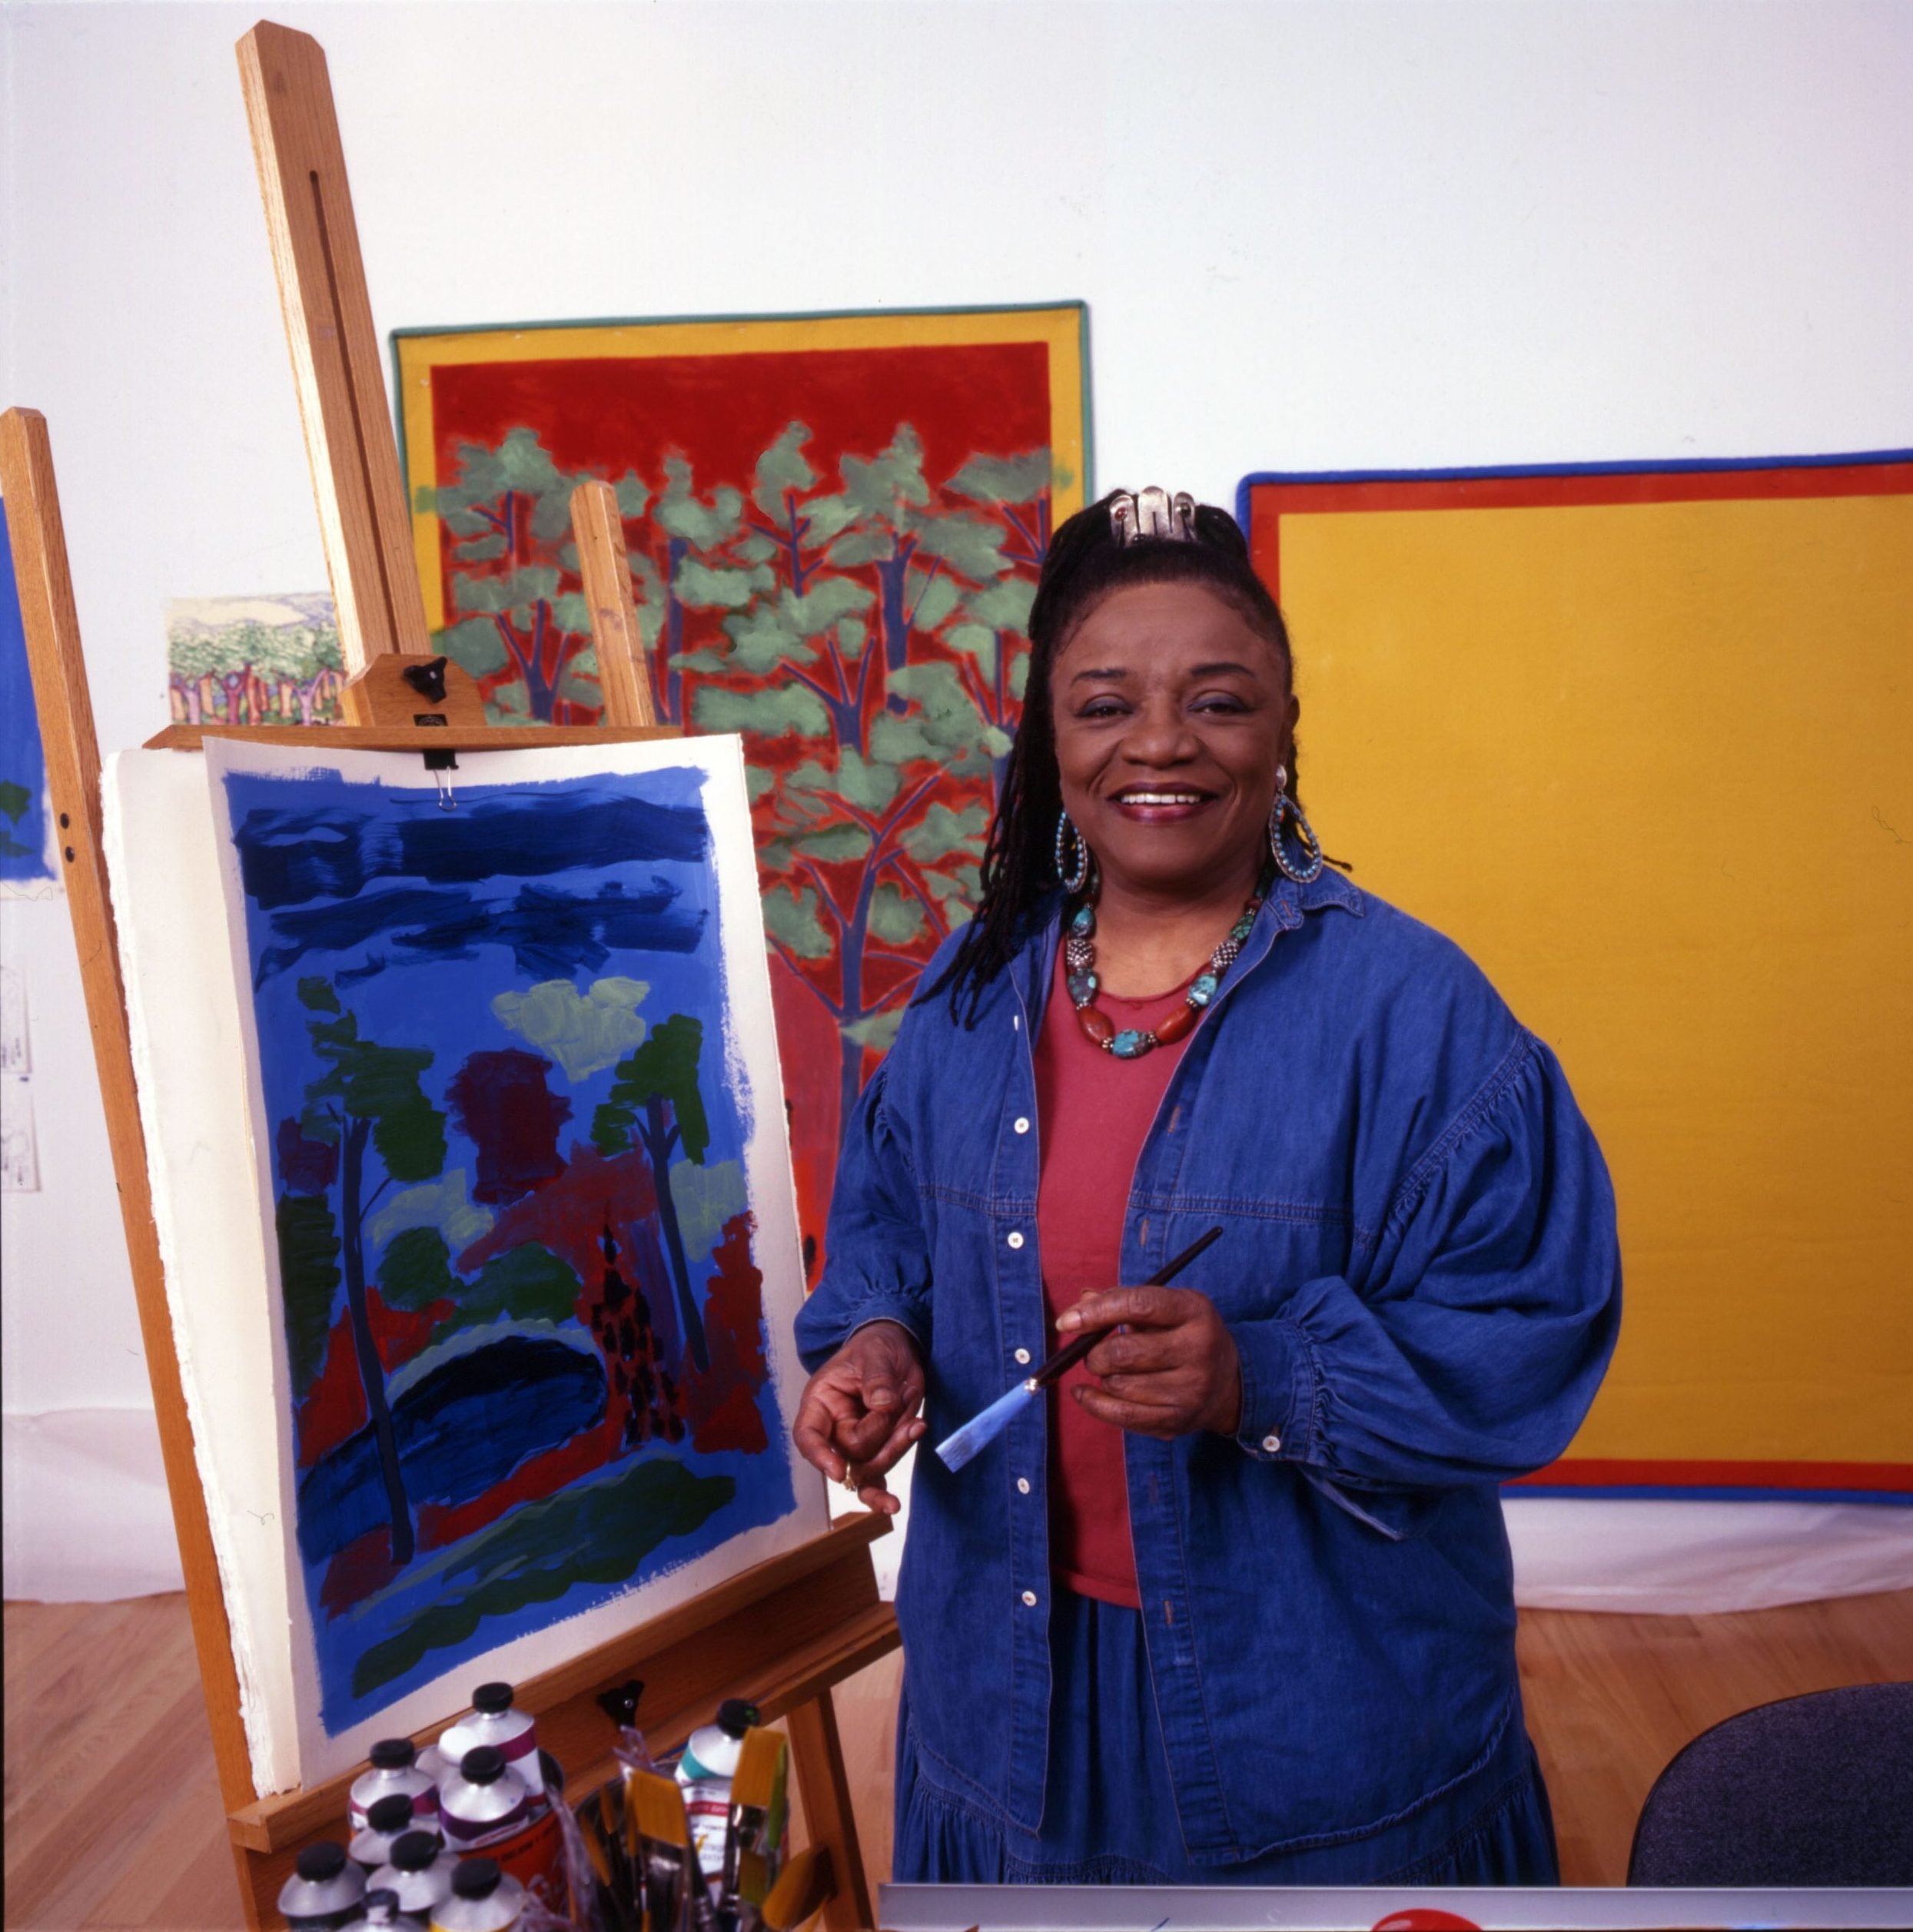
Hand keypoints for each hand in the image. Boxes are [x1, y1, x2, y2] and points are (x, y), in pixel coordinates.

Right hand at [791, 1321, 926, 1514]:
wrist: (897, 1348)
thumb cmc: (876, 1347)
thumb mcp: (876, 1354)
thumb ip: (877, 1380)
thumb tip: (883, 1406)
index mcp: (821, 1402)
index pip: (808, 1435)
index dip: (820, 1455)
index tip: (839, 1470)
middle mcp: (833, 1428)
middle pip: (849, 1454)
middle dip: (879, 1437)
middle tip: (898, 1407)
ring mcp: (855, 1443)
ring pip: (868, 1470)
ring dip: (894, 1451)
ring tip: (915, 1425)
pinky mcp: (877, 1450)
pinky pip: (876, 1480)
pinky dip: (884, 1494)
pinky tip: (893, 1505)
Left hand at [1056, 1287, 1242, 1437]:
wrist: (1230, 1383)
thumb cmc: (1184, 1335)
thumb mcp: (1166, 1307)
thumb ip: (1122, 1300)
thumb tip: (1082, 1301)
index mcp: (1194, 1311)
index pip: (1137, 1306)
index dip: (1096, 1312)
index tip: (1067, 1322)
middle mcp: (1198, 1350)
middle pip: (1124, 1353)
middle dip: (1095, 1353)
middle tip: (1092, 1352)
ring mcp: (1190, 1390)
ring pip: (1119, 1386)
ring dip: (1102, 1377)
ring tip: (1109, 1370)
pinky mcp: (1177, 1421)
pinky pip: (1123, 1416)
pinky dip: (1094, 1403)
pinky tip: (1084, 1393)